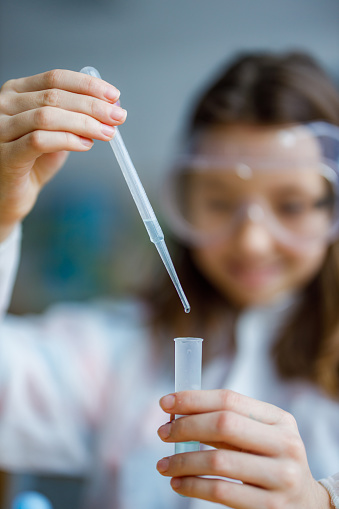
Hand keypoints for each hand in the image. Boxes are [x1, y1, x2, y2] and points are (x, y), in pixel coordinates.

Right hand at [0, 69, 125, 240]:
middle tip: (118, 116)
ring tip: (107, 133)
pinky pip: (40, 141)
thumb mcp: (57, 134)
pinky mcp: (6, 154)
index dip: (87, 85)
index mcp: (17, 92)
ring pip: (48, 116)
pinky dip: (68, 140)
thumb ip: (76, 119)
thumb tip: (111, 108)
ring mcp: (1, 128)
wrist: (11, 194)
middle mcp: (5, 105)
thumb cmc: (33, 162)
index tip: (114, 96)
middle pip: (55, 96)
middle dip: (92, 106)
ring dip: (84, 123)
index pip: (56, 78)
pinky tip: (86, 145)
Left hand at [157, 390, 331, 507]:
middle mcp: (285, 444)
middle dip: (186, 427)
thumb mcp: (261, 436)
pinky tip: (178, 484)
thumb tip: (178, 413)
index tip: (165, 403)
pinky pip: (221, 492)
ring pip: (218, 461)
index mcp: (279, 419)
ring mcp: (281, 477)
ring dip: (183, 461)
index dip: (194, 399)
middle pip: (224, 425)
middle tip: (163, 433)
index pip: (230, 400)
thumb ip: (228, 423)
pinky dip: (193, 486)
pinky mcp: (270, 507)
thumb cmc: (271, 461)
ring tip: (163, 464)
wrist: (306, 504)